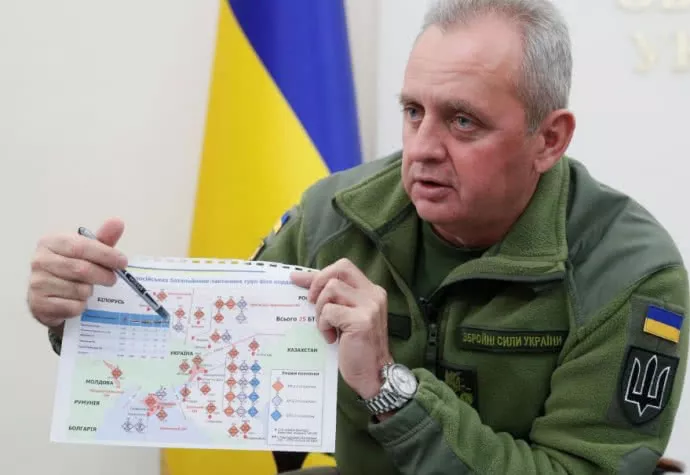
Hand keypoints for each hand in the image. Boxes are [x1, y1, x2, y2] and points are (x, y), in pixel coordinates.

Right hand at [27, 218, 127, 331]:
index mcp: (50, 242)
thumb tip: (117, 222)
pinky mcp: (39, 304)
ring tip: (89, 289)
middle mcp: (39, 260)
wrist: (49, 296)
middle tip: (113, 279)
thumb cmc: (71, 268)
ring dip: (90, 292)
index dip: (105, 254)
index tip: (123, 262)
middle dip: (103, 275)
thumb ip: (103, 239)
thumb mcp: (86, 251)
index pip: (81, 246)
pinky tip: (78, 301)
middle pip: (81, 269)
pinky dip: (81, 306)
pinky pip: (72, 307)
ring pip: (78, 290)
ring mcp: (37, 283)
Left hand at [290, 258, 392, 398]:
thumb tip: (298, 279)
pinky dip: (324, 325)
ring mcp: (370, 306)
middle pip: (340, 269)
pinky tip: (331, 338)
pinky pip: (330, 311)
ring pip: (332, 289)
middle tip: (311, 302)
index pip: (343, 269)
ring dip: (321, 309)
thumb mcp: (345, 317)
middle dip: (319, 282)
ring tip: (327, 327)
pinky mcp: (362, 320)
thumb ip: (331, 299)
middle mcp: (374, 294)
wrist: (374, 375)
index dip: (318, 273)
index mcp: (371, 291)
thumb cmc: (357, 348)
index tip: (296, 279)